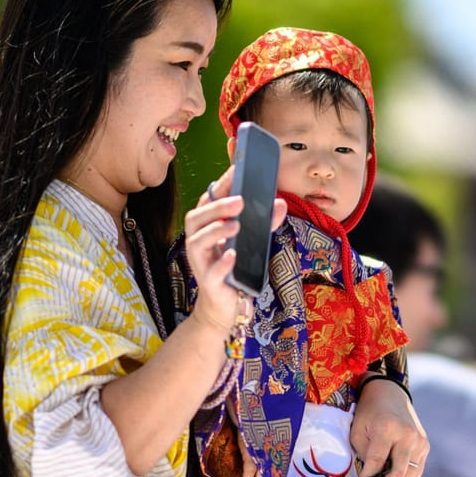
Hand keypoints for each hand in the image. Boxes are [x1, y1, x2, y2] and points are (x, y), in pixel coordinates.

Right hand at [183, 167, 286, 332]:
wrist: (227, 306)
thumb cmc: (236, 268)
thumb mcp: (252, 242)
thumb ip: (264, 222)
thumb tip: (279, 203)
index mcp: (206, 228)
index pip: (207, 201)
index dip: (219, 186)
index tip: (235, 171)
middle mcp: (198, 243)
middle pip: (196, 218)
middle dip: (216, 207)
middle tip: (240, 200)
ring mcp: (201, 263)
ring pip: (197, 242)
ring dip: (215, 231)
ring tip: (236, 225)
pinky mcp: (209, 284)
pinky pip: (211, 272)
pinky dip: (222, 263)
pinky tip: (233, 255)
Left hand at [350, 377, 427, 476]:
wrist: (389, 393)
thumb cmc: (368, 414)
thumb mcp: (359, 431)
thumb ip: (365, 456)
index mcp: (387, 429)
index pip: (377, 462)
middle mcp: (408, 436)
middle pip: (398, 474)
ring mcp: (420, 443)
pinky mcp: (425, 448)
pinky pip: (415, 472)